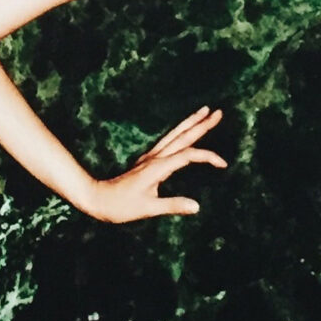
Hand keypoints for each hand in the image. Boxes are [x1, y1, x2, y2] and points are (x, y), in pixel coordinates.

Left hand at [86, 106, 227, 221]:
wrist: (97, 198)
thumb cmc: (121, 206)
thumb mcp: (147, 208)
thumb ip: (172, 205)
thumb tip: (197, 206)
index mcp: (158, 167)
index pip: (188, 155)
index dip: (207, 157)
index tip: (223, 164)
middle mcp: (155, 158)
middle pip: (182, 137)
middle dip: (201, 125)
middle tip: (218, 112)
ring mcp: (151, 157)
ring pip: (175, 135)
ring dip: (190, 123)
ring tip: (204, 111)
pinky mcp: (147, 161)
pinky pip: (168, 141)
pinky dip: (180, 133)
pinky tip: (183, 131)